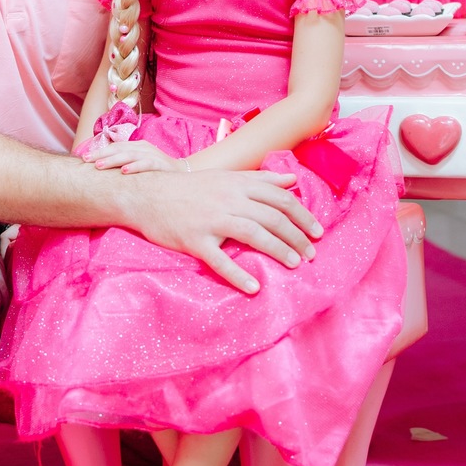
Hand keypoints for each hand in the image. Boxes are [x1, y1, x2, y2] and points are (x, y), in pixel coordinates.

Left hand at [88, 139, 178, 175]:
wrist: (183, 174)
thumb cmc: (157, 171)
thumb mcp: (140, 164)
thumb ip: (125, 164)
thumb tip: (102, 169)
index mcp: (137, 146)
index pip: (115, 146)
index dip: (100, 151)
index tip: (84, 158)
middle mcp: (144, 148)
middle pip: (119, 148)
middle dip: (102, 154)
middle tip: (87, 160)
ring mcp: (153, 155)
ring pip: (130, 155)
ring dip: (114, 160)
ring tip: (100, 166)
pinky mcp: (161, 165)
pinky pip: (146, 164)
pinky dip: (135, 167)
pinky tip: (124, 171)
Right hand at [115, 167, 323, 294]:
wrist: (148, 194)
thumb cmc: (191, 188)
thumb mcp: (227, 177)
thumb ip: (260, 180)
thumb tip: (292, 180)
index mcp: (238, 184)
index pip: (280, 198)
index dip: (302, 216)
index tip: (318, 232)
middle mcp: (229, 199)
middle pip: (272, 217)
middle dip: (297, 237)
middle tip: (311, 254)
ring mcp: (212, 220)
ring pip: (253, 234)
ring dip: (278, 250)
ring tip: (294, 265)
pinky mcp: (194, 240)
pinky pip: (219, 260)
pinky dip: (237, 274)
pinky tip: (253, 287)